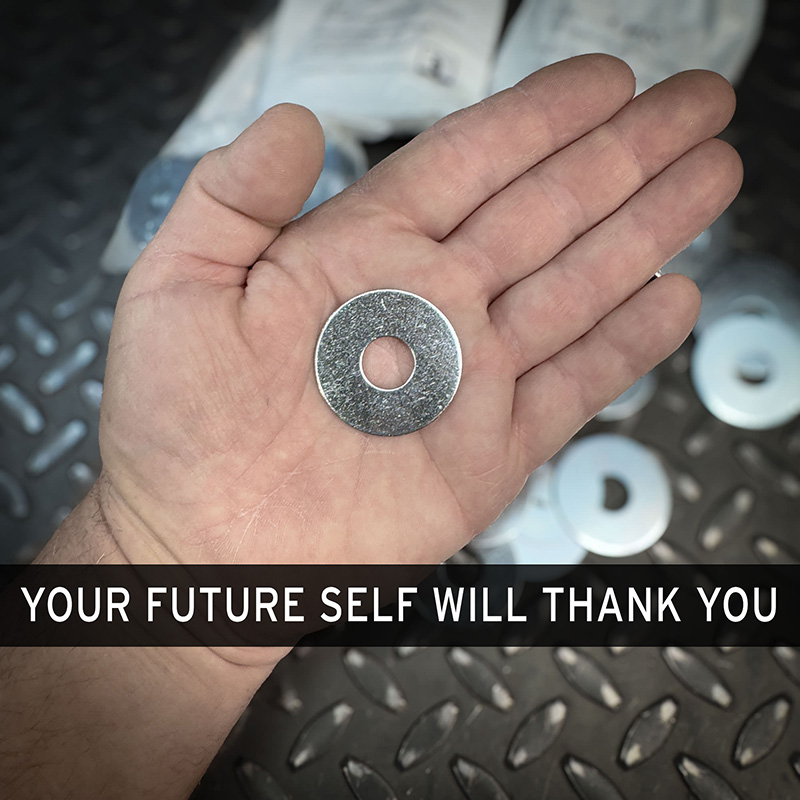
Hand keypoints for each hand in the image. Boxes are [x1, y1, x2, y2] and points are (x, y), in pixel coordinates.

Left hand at [93, 55, 740, 566]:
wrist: (202, 550)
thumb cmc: (175, 428)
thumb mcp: (177, 289)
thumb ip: (234, 196)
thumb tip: (297, 123)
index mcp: (360, 257)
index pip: (471, 163)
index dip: (543, 117)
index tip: (606, 81)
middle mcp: (427, 308)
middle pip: (547, 210)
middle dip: (627, 154)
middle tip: (694, 106)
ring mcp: (467, 379)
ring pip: (577, 286)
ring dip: (648, 229)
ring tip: (708, 178)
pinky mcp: (490, 452)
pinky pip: (574, 386)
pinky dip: (627, 344)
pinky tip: (672, 298)